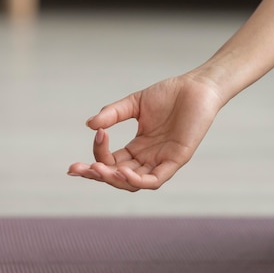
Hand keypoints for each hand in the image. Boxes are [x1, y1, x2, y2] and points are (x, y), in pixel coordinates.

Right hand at [68, 75, 223, 190]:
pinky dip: (138, 181)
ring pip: (134, 184)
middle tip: (77, 169)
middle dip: (96, 175)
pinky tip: (123, 172)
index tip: (95, 134)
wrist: (197, 88)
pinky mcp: (177, 160)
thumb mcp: (135, 103)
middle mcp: (149, 159)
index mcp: (138, 148)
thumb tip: (90, 125)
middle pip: (118, 178)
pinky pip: (155, 180)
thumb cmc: (170, 95)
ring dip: (114, 180)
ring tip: (98, 170)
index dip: (97, 157)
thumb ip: (112, 114)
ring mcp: (162, 161)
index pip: (112, 162)